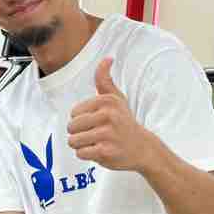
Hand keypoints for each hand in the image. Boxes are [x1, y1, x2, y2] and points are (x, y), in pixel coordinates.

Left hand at [67, 58, 160, 172]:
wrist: (142, 148)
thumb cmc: (124, 122)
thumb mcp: (116, 98)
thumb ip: (105, 80)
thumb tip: (107, 58)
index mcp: (106, 101)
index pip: (73, 113)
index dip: (81, 120)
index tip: (96, 122)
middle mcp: (107, 115)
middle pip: (71, 127)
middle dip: (79, 134)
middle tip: (96, 135)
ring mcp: (107, 134)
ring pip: (73, 141)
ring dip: (82, 145)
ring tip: (97, 142)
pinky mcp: (105, 151)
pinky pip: (81, 153)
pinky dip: (87, 155)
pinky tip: (101, 151)